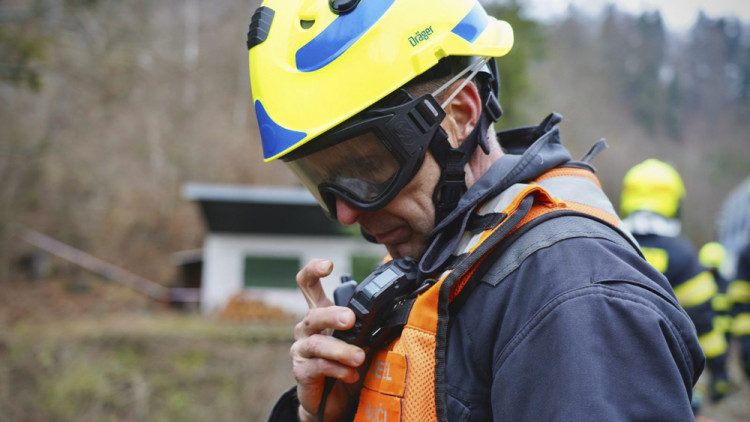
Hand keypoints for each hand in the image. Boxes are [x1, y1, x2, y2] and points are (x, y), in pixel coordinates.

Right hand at [291, 259, 365, 420]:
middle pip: (314, 314)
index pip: (308, 284)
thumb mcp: (360, 339)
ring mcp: (301, 349)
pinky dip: (338, 369)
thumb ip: (366, 325)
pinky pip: (318, 366)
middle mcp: (306, 328)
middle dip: (333, 315)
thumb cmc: (347, 362)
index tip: (329, 265)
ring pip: (317, 343)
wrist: (334, 400)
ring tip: (359, 357)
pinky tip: (351, 374)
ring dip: (341, 349)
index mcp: (320, 313)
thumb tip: (392, 311)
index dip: (314, 270)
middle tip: (351, 320)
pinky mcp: (301, 371)